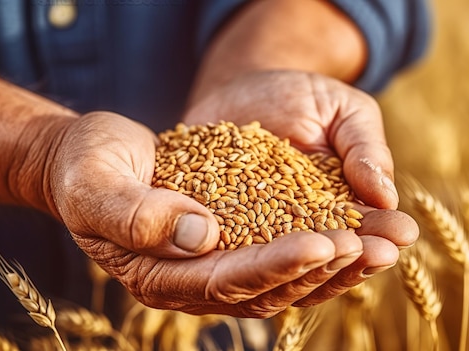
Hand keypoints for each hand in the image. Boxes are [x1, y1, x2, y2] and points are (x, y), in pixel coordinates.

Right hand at [47, 106, 415, 317]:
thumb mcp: (95, 185)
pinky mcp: (230, 243)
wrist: (89, 157)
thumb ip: (135, 214)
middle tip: (372, 246)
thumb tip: (201, 234)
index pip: (227, 280)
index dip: (277, 264)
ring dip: (334, 265)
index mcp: (159, 275)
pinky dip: (320, 246)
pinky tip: (356, 232)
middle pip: (267, 288)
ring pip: (284, 279)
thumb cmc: (87, 167)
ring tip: (381, 245)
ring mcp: (213, 266)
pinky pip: (282, 253)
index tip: (324, 242)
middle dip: (322, 269)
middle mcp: (192, 281)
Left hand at [183, 70, 418, 302]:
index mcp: (335, 212)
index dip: (379, 235)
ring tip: (315, 253)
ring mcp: (250, 231)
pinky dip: (229, 245)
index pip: (359, 233)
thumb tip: (387, 196)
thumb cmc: (303, 96)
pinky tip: (239, 246)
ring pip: (273, 263)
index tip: (401, 235)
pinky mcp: (211, 221)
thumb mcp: (343, 111)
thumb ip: (364, 149)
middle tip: (372, 254)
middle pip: (319, 258)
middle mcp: (294, 232)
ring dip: (298, 264)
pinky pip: (219, 238)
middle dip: (347, 258)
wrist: (242, 85)